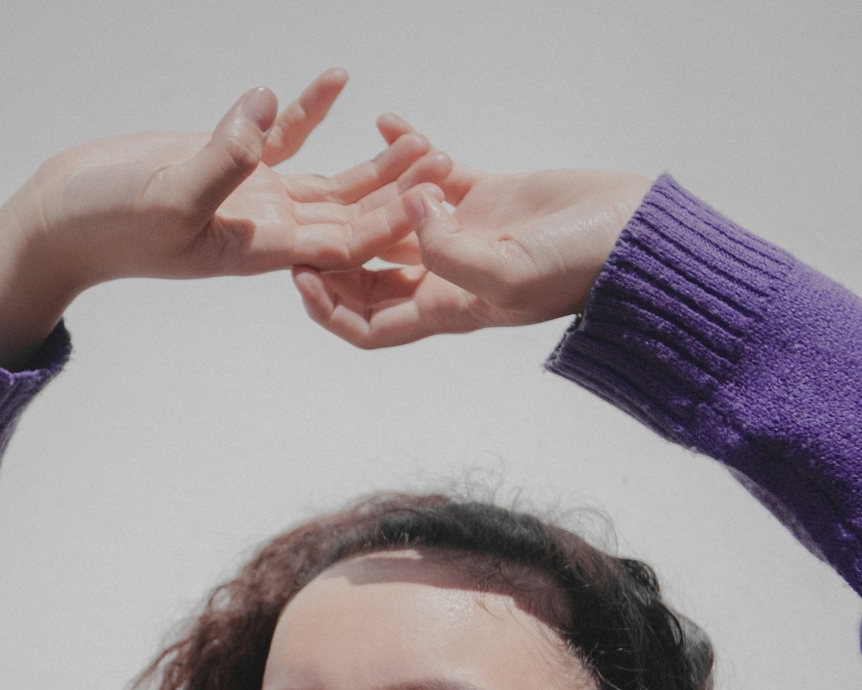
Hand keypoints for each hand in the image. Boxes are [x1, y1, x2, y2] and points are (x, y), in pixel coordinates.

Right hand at [23, 79, 449, 286]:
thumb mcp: (169, 194)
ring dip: (370, 159)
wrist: (64, 220)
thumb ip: (221, 157)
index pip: (344, 243)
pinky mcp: (229, 166)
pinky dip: (309, 111)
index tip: (430, 198)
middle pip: (350, 216)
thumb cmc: (109, 223)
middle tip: (444, 162)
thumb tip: (264, 112)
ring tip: (415, 130)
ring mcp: (251, 197)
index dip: (391, 223)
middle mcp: (266, 229)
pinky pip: (282, 138)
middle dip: (397, 194)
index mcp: (262, 250)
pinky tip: (336, 79)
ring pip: (328, 181)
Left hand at [293, 112, 650, 348]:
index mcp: (446, 310)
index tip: (300, 278)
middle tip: (305, 223)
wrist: (633, 236)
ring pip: (395, 220)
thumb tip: (408, 214)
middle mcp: (447, 276)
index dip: (329, 310)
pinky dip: (407, 150)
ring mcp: (465, 234)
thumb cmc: (578, 269)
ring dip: (370, 197)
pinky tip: (384, 120)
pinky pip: (434, 173)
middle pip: (370, 276)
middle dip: (334, 255)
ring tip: (344, 168)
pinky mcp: (486, 195)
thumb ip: (449, 254)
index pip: (370, 325)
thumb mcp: (508, 275)